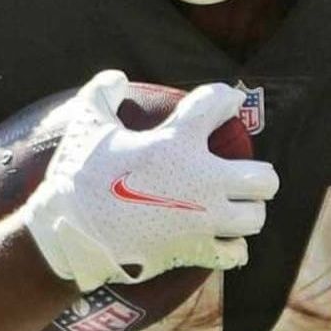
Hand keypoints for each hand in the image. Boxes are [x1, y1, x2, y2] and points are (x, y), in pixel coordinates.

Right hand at [23, 70, 279, 290]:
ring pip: (255, 217)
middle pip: (265, 178)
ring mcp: (202, 220)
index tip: (227, 102)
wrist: (66, 234)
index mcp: (178, 142)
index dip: (226, 99)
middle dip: (257, 175)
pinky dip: (231, 248)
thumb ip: (102, 93)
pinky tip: (220, 240)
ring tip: (232, 208)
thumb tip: (117, 77)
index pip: (220, 104)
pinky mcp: (194, 252)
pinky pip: (235, 253)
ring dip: (247, 212)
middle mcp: (201, 180)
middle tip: (239, 175)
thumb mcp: (86, 124)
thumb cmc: (77, 176)